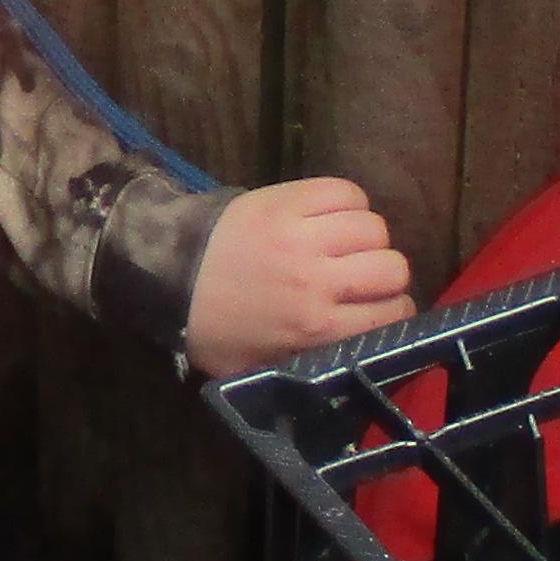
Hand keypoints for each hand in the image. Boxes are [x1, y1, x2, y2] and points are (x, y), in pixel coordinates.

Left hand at [186, 177, 415, 378]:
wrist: (165, 271)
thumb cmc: (211, 326)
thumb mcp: (258, 368)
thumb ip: (309, 365)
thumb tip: (351, 362)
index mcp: (315, 328)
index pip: (393, 314)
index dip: (394, 311)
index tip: (381, 309)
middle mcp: (318, 281)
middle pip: (393, 267)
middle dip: (387, 275)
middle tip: (364, 278)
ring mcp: (304, 235)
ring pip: (374, 228)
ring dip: (367, 238)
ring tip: (346, 244)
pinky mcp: (289, 199)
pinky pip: (346, 192)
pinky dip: (348, 202)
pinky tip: (333, 216)